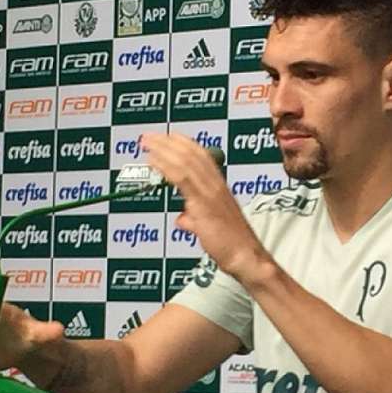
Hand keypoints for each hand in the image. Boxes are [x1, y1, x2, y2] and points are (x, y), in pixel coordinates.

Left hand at [140, 132, 269, 277]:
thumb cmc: (231, 245)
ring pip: (185, 161)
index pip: (201, 156)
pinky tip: (153, 160)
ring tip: (146, 142)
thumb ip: (195, 219)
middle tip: (149, 136)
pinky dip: (166, 165)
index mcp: (219, 187)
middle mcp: (216, 184)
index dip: (183, 144)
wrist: (244, 256)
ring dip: (163, 149)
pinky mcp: (203, 202)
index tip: (167, 137)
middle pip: (191, 154)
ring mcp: (210, 192)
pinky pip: (182, 177)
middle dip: (168, 142)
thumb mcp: (209, 227)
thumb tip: (184, 219)